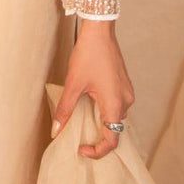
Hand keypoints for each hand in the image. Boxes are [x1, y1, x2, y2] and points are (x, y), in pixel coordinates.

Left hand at [50, 20, 135, 158]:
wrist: (100, 31)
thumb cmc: (88, 55)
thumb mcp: (73, 84)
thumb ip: (65, 110)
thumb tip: (56, 131)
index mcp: (116, 105)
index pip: (112, 140)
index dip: (97, 151)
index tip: (81, 149)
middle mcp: (126, 101)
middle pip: (114, 129)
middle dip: (97, 136)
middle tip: (78, 135)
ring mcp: (127, 92)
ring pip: (115, 117)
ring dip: (100, 121)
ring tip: (82, 118)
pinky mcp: (124, 85)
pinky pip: (117, 105)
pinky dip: (104, 110)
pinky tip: (90, 103)